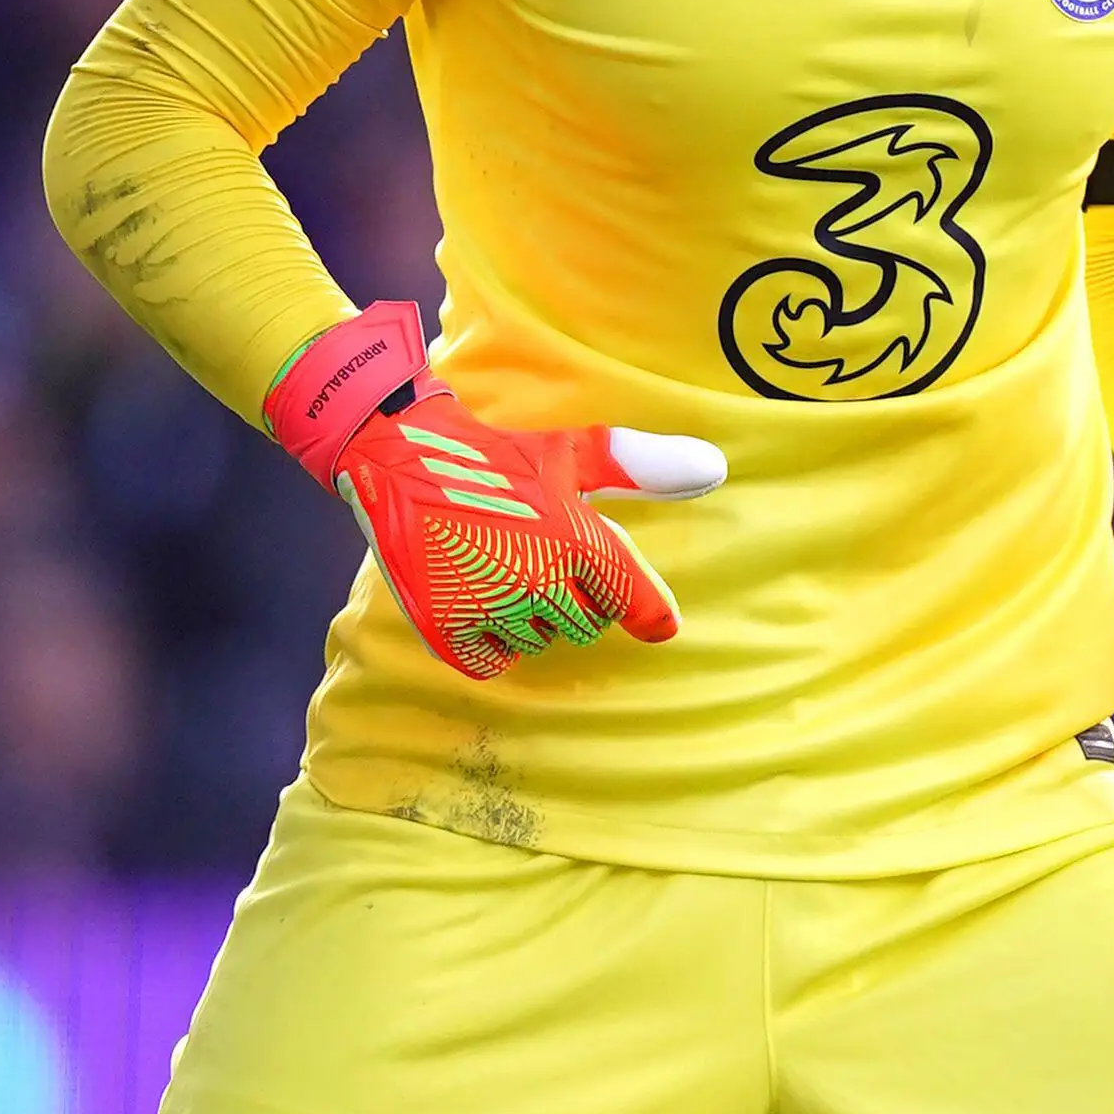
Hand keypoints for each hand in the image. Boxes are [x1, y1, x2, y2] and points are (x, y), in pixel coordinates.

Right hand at [264, 302, 723, 682]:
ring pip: (538, 641)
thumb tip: (715, 469)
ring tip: (500, 568)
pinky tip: (476, 596)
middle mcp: (536, 580)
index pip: (636, 603)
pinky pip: (494, 660)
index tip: (660, 623)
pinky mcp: (447, 631)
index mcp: (574, 537)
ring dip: (529, 617)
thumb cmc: (496, 457)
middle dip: (573, 597)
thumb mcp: (570, 453)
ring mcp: (489, 609)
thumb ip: (641, 467)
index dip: (652, 615)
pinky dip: (489, 639)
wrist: (398, 458)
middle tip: (540, 558)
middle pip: (585, 624)